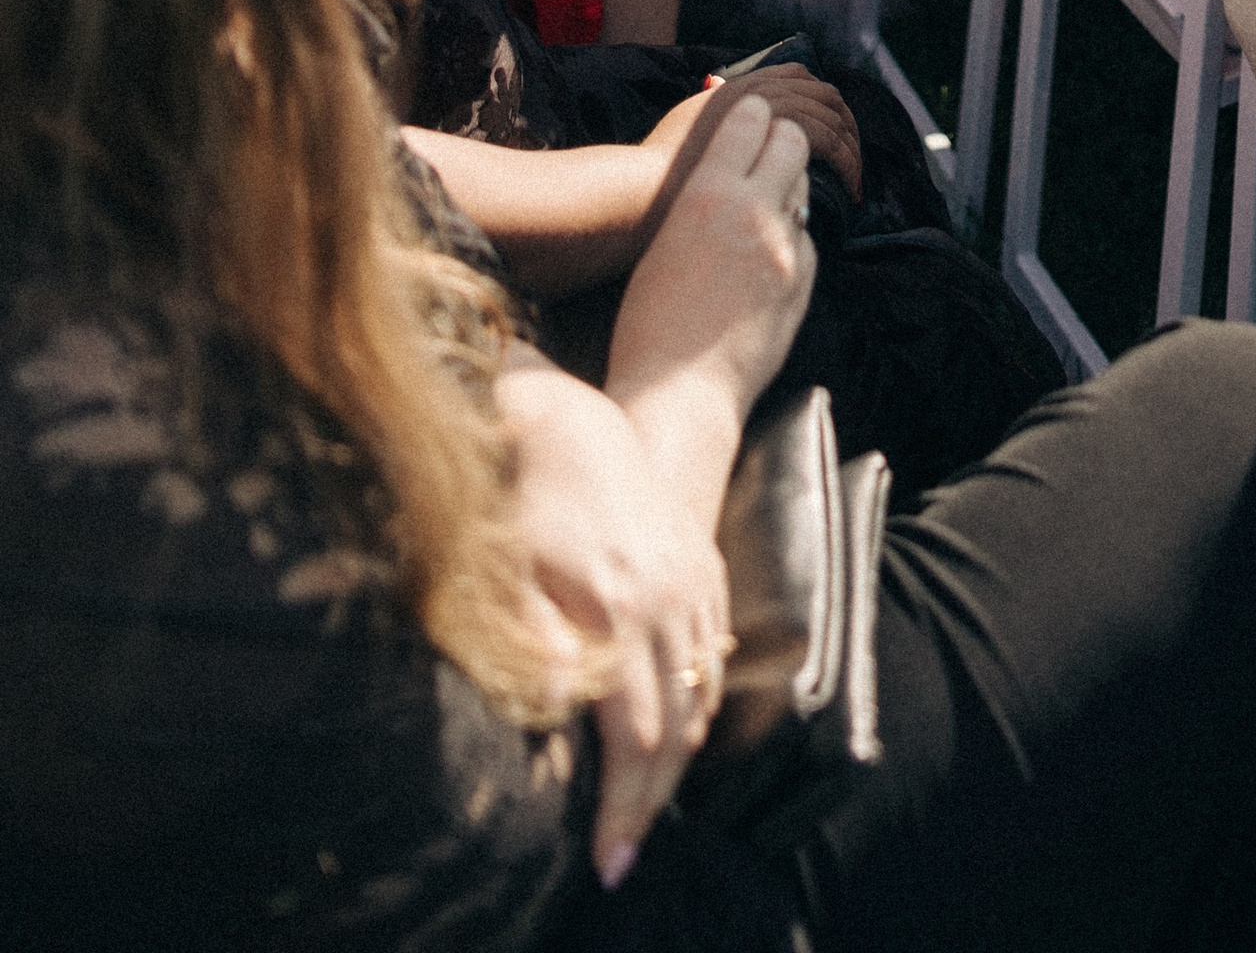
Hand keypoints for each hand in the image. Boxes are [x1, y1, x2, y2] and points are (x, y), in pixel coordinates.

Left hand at [499, 363, 733, 890]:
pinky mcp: (704, 570)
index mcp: (621, 610)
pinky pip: (715, 656)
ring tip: (642, 812)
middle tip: (621, 858)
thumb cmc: (528, 503)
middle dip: (649, 804)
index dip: (622, 806)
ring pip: (702, 696)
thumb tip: (554, 712)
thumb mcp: (513, 571)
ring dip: (677, 762)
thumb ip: (532, 642)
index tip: (604, 859)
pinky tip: (673, 736)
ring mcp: (694, 585)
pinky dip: (697, 706)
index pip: (636, 737)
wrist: (577, 423)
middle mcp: (670, 603)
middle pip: (676, 730)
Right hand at [609, 93, 815, 442]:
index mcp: (707, 193)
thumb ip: (699, 199)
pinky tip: (771, 253)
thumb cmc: (647, 324)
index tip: (752, 115)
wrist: (678, 396)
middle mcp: (754, 211)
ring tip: (770, 198)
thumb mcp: (662, 243)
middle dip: (782, 140)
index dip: (751, 114)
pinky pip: (807, 238)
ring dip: (789, 187)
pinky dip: (792, 237)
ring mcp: (786, 249)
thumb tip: (721, 168)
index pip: (749, 119)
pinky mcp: (804, 283)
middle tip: (770, 148)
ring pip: (804, 189)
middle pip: (791, 141)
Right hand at [649, 66, 862, 209]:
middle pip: (824, 96)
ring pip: (830, 120)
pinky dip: (845, 162)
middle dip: (847, 126)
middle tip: (854, 160)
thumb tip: (730, 116)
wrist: (644, 192)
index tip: (836, 130)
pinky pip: (827, 141)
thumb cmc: (659, 171)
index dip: (826, 102)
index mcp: (742, 85)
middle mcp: (759, 90)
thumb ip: (718, 116)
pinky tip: (849, 188)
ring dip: (850, 151)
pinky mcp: (775, 138)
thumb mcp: (689, 125)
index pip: (801, 76)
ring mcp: (767, 111)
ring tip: (855, 183)